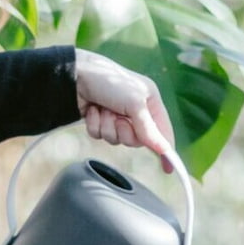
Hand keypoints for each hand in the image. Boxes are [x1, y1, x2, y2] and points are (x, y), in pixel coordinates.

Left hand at [74, 49, 175, 171]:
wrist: (75, 75)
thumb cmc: (109, 81)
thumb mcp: (134, 103)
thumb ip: (148, 129)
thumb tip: (164, 150)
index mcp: (150, 100)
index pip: (162, 130)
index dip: (165, 148)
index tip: (168, 168)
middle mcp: (135, 109)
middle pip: (137, 139)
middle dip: (125, 132)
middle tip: (118, 119)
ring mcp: (116, 115)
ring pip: (116, 139)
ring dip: (108, 127)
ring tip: (103, 109)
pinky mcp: (100, 119)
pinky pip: (100, 135)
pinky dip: (95, 124)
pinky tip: (92, 110)